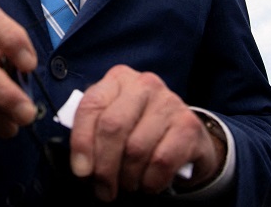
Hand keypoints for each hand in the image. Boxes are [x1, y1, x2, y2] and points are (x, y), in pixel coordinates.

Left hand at [69, 65, 225, 201]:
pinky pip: (161, 162)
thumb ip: (93, 135)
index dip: (82, 142)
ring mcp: (169, 102)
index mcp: (117, 79)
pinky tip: (147, 184)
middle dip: (104, 167)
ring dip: (127, 178)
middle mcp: (144, 84)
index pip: (91, 106)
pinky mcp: (189, 125)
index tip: (81, 172)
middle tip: (103, 191)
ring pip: (136, 148)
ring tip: (126, 187)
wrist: (185, 139)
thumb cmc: (139, 131)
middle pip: (112, 127)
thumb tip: (82, 167)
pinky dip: (150, 182)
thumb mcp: (113, 124)